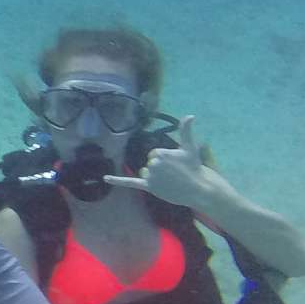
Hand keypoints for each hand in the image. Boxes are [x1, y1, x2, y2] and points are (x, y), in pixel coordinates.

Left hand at [104, 115, 220, 211]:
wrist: (198, 188)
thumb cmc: (194, 166)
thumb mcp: (190, 147)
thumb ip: (186, 130)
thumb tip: (190, 115)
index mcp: (159, 153)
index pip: (154, 154)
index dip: (165, 159)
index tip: (176, 164)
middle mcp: (152, 164)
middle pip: (150, 164)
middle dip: (160, 168)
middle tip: (175, 174)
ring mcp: (150, 176)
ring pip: (145, 173)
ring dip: (154, 177)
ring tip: (170, 181)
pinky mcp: (149, 187)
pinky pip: (130, 182)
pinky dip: (117, 180)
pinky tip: (105, 178)